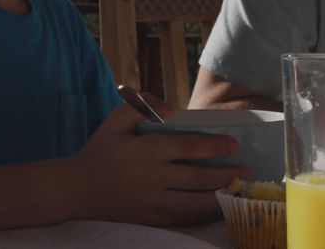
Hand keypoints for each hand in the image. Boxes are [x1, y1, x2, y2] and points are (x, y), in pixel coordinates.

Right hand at [69, 94, 249, 225]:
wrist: (76, 189)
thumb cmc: (100, 151)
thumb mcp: (115, 120)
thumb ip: (141, 106)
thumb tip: (172, 107)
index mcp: (146, 151)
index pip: (188, 148)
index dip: (215, 146)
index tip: (234, 144)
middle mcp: (153, 177)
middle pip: (198, 178)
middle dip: (227, 175)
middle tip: (248, 170)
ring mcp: (152, 201)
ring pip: (194, 202)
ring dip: (221, 197)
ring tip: (239, 191)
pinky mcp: (150, 218)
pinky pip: (183, 218)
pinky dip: (203, 214)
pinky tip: (217, 208)